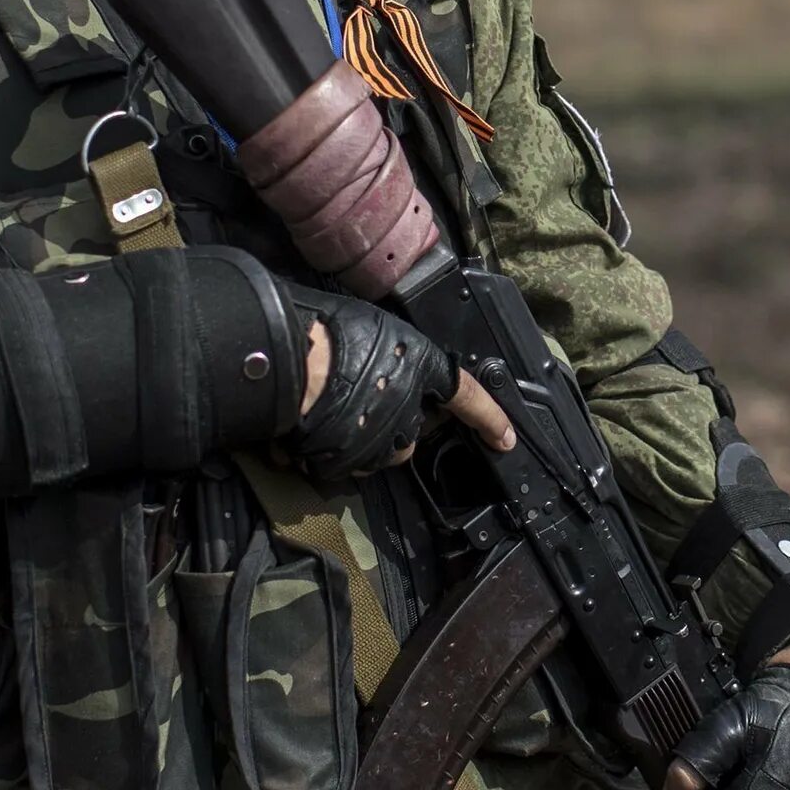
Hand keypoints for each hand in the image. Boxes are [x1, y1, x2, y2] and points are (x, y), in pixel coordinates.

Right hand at [299, 323, 514, 462]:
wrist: (283, 360)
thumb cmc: (324, 328)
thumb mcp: (374, 326)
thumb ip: (392, 352)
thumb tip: (386, 360)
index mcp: (420, 368)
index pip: (466, 396)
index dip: (489, 418)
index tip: (506, 439)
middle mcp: (407, 410)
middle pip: (414, 433)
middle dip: (398, 424)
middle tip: (365, 401)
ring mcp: (377, 440)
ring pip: (382, 451)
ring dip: (367, 440)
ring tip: (334, 413)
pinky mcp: (346, 463)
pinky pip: (345, 463)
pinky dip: (333, 452)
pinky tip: (312, 429)